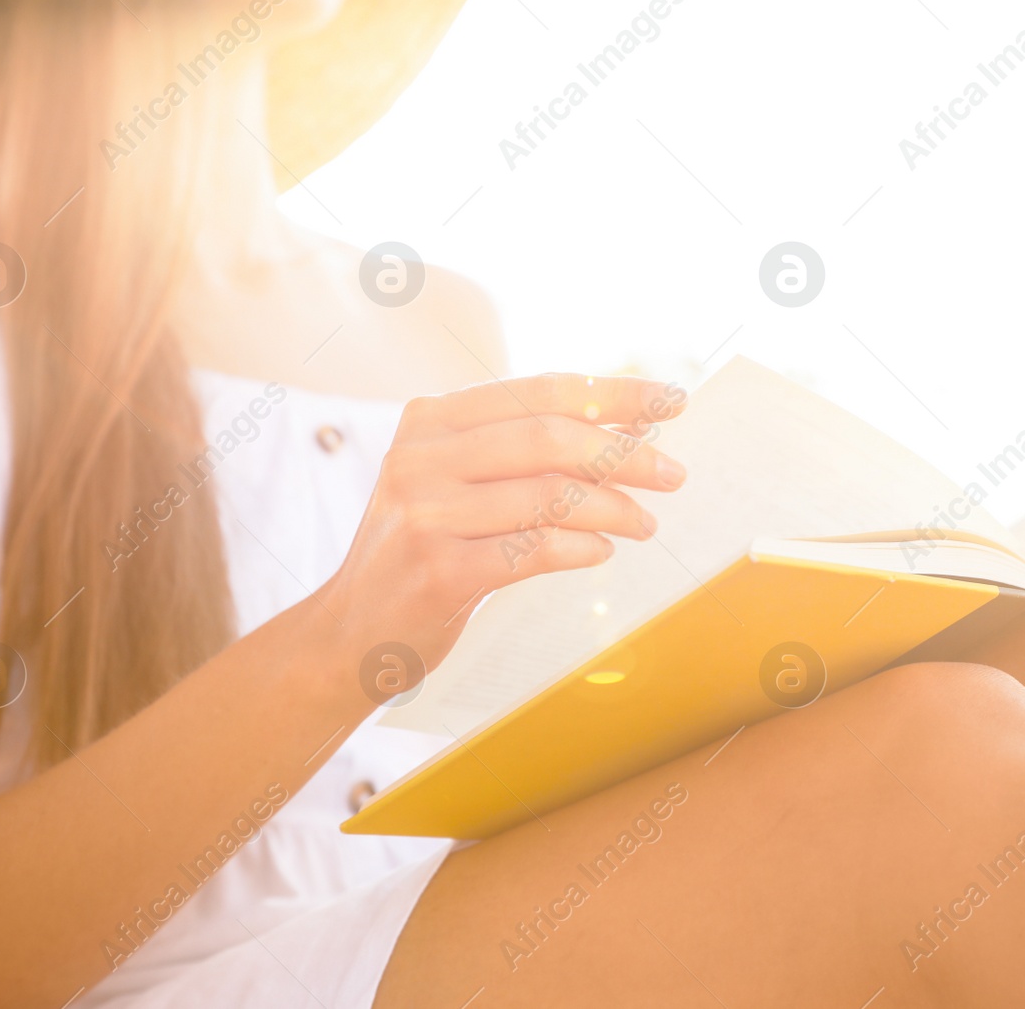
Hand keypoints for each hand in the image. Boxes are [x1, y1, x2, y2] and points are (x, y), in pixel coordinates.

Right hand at [320, 373, 687, 699]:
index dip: (613, 393)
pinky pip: (534, 550)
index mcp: (430, 420)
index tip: (672, 401)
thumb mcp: (455, 484)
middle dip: (625, 454)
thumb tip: (627, 432)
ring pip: (548, 495)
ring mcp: (425, 514)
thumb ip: (521, 454)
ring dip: (613, 509)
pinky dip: (581, 550)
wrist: (349, 633)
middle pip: (549, 437)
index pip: (539, 391)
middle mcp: (421, 457)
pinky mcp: (438, 570)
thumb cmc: (424, 552)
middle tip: (674, 474)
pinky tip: (601, 554)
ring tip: (643, 524)